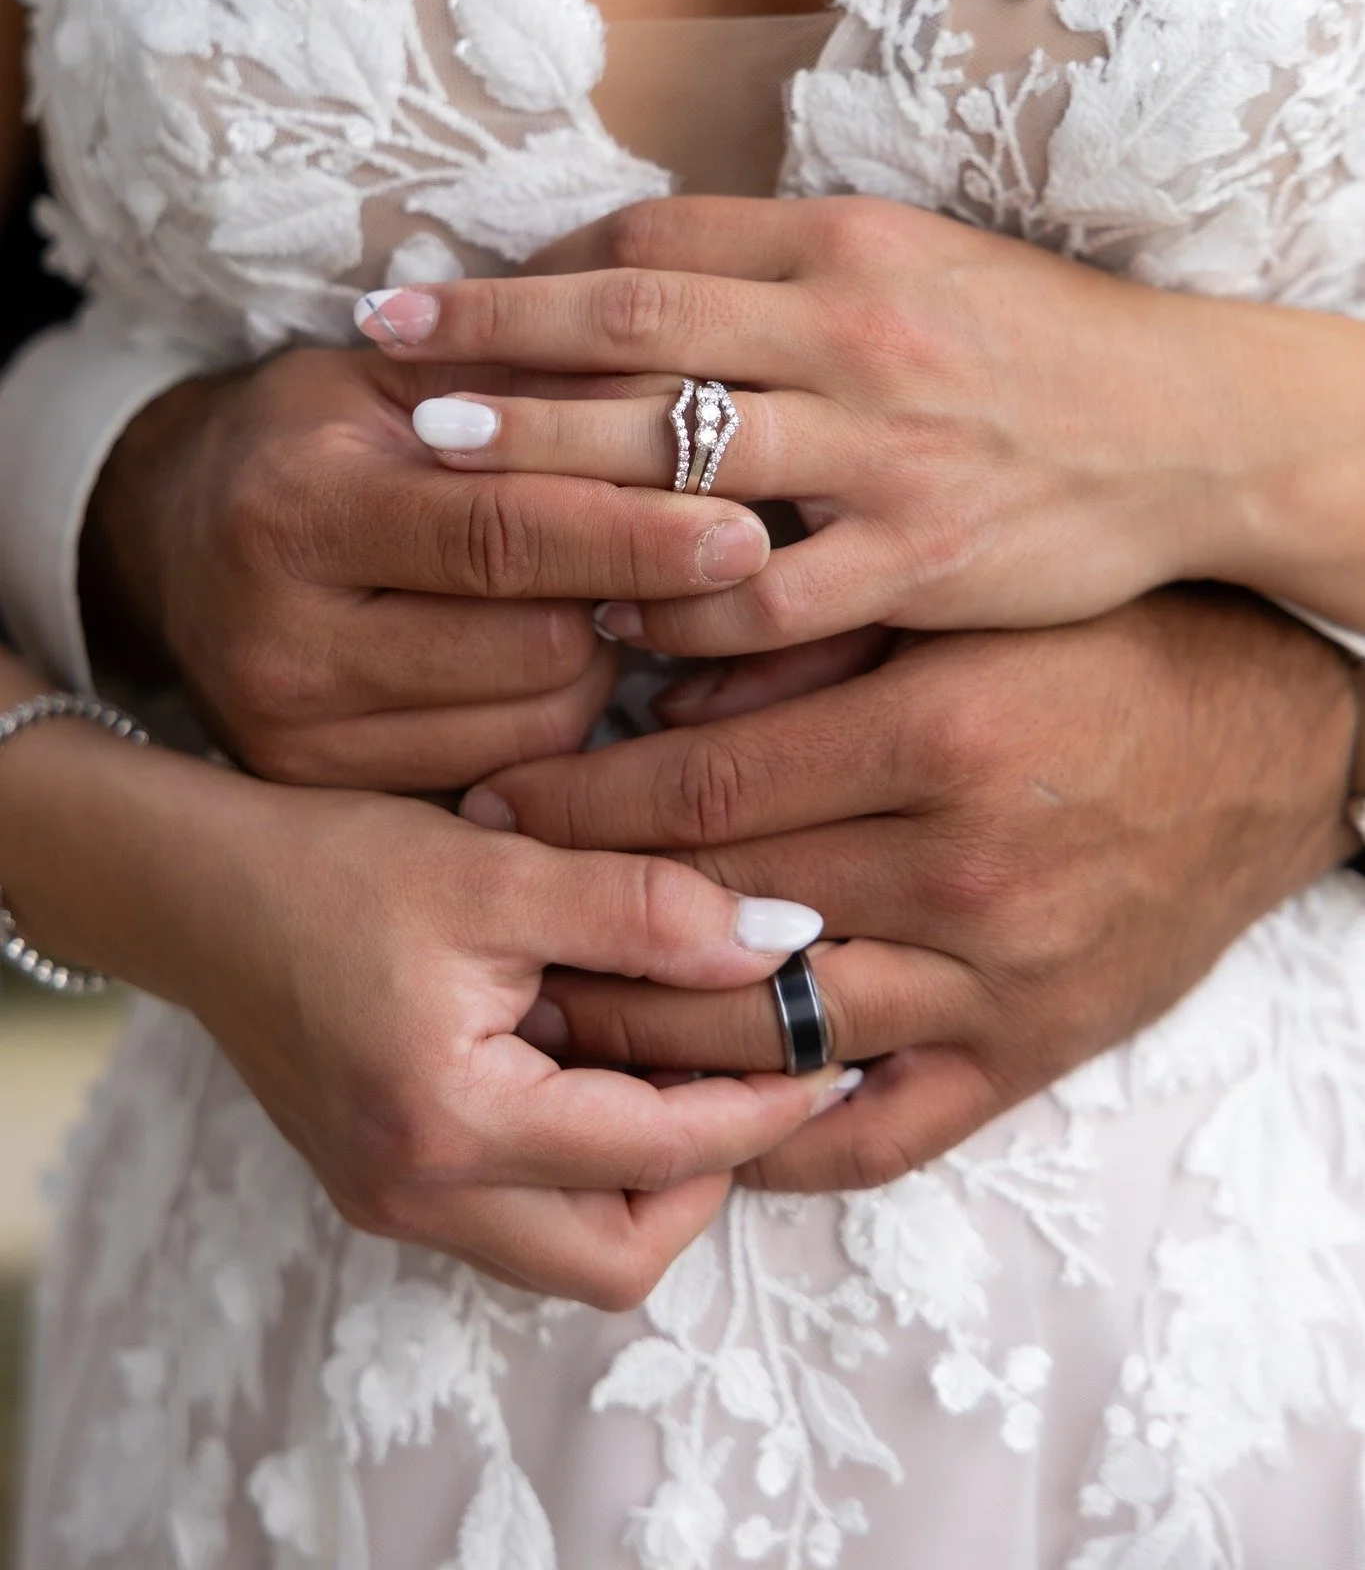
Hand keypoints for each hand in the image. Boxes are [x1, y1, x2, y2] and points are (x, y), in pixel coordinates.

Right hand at [0, 707, 849, 1306]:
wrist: (191, 886)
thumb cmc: (328, 865)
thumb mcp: (497, 868)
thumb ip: (646, 907)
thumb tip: (784, 936)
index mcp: (448, 1125)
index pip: (653, 1153)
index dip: (760, 1107)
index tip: (830, 1055)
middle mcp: (418, 1195)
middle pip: (613, 1257)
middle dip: (708, 1181)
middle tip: (762, 1082)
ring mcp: (395, 1201)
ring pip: (566, 1248)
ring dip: (646, 1180)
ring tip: (694, 1069)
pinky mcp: (385, 1179)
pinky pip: (518, 1213)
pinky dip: (585, 1164)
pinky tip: (610, 1067)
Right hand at [82, 344, 769, 786]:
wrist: (177, 537)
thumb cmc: (319, 437)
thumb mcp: (402, 379)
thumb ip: (535, 392)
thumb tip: (701, 411)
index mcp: (298, 508)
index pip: (502, 535)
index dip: (634, 535)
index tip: (747, 532)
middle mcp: (283, 642)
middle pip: (538, 649)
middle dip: (626, 597)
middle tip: (661, 549)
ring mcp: (297, 738)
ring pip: (539, 725)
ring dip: (598, 661)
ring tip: (575, 596)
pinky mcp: (324, 793)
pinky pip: (507, 772)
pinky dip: (549, 718)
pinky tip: (532, 660)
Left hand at [354, 195, 1275, 655]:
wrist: (1185, 425)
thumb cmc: (1028, 341)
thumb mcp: (907, 261)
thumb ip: (771, 269)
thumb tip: (620, 284)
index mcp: (846, 248)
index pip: (652, 248)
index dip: (528, 273)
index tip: (434, 298)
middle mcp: (855, 335)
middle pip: (641, 338)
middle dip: (498, 354)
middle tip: (387, 376)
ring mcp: (888, 452)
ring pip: (685, 461)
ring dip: (552, 472)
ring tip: (444, 481)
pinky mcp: (922, 561)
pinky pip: (770, 595)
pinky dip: (675, 604)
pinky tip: (603, 617)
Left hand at [459, 589, 1358, 1189]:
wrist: (1273, 743)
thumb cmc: (1106, 648)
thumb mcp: (959, 608)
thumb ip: (805, 651)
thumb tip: (650, 705)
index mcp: (940, 735)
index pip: (700, 790)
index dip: (573, 805)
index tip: (487, 802)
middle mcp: (965, 871)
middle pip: (711, 920)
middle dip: (575, 921)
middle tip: (477, 917)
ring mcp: (998, 982)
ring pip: (767, 1037)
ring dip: (637, 1037)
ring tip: (541, 1014)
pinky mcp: (1031, 1057)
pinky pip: (878, 1133)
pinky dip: (772, 1140)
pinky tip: (687, 1120)